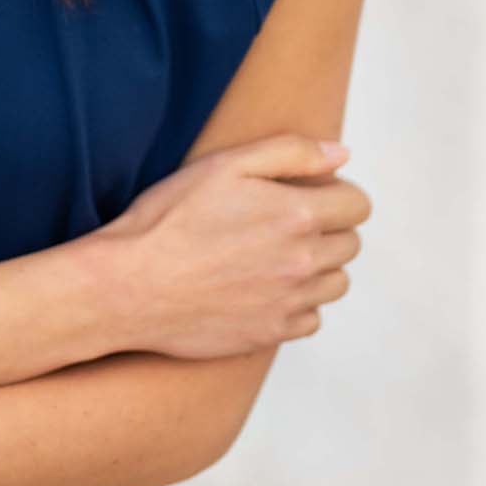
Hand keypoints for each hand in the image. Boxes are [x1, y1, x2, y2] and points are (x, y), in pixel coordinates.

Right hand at [84, 133, 370, 360]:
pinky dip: (296, 304)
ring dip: (317, 267)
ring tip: (273, 256)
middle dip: (326, 228)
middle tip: (280, 222)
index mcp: (297, 214)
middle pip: (349, 244)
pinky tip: (263, 288)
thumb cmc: (169, 219)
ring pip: (335, 283)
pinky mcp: (271, 333)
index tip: (307, 193)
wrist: (128, 286)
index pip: (357, 205)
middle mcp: (303, 261)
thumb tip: (343, 154)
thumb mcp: (225, 165)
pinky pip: (311, 319)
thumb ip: (292, 152)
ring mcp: (289, 302)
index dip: (335, 193)